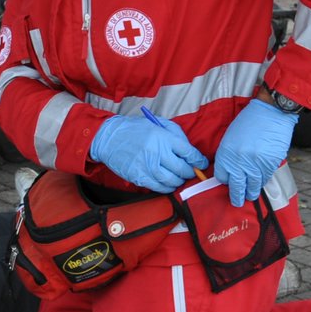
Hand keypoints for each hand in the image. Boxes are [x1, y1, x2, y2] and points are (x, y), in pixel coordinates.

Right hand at [89, 112, 208, 192]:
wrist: (109, 138)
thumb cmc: (135, 130)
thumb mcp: (157, 124)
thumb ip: (176, 135)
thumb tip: (190, 152)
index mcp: (163, 137)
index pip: (189, 153)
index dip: (198, 161)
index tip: (201, 164)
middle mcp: (157, 153)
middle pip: (183, 169)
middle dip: (189, 172)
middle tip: (189, 171)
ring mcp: (147, 167)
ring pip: (172, 181)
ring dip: (179, 181)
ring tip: (178, 177)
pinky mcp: (139, 177)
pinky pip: (159, 187)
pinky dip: (166, 187)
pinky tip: (167, 183)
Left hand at [214, 98, 298, 206]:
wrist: (270, 114)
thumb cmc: (248, 123)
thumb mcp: (230, 138)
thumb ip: (229, 155)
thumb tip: (230, 170)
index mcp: (226, 154)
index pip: (222, 177)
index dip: (225, 181)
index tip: (228, 183)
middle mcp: (239, 162)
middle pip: (236, 187)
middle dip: (236, 197)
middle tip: (237, 202)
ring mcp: (255, 165)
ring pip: (252, 186)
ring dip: (251, 193)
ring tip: (250, 196)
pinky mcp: (269, 165)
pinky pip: (264, 179)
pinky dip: (262, 182)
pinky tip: (260, 184)